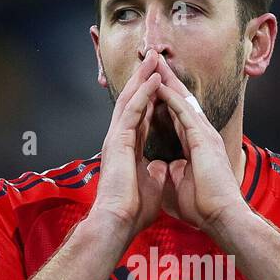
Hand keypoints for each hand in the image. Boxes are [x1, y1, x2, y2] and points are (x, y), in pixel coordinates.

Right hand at [91, 49, 168, 237]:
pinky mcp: (118, 141)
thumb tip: (162, 167)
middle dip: (143, 79)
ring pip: (131, 100)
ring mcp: (117, 138)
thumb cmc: (132, 210)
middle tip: (154, 58)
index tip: (160, 81)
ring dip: (143, 78)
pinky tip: (153, 80)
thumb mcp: (151, 185)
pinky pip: (132, 112)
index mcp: (128, 149)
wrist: (118, 222)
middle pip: (133, 101)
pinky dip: (144, 94)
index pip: (141, 115)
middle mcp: (120, 139)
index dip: (150, 97)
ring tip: (154, 59)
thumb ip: (154, 171)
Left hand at [153, 55, 247, 233]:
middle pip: (182, 100)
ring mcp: (205, 135)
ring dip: (168, 81)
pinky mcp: (203, 140)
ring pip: (184, 100)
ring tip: (154, 63)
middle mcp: (202, 135)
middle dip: (167, 80)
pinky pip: (185, 113)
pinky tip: (160, 85)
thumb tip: (160, 169)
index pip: (177, 115)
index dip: (164, 98)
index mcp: (196, 145)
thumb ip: (171, 171)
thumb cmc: (204, 207)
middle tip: (153, 60)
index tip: (151, 84)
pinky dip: (172, 98)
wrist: (221, 218)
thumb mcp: (180, 184)